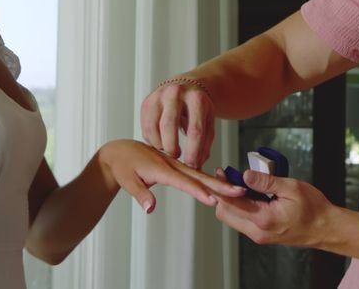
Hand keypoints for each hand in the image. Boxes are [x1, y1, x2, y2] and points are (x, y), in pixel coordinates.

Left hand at [100, 139, 243, 212]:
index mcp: (160, 168)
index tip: (213, 200)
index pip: (183, 182)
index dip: (198, 192)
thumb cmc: (123, 165)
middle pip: (199, 176)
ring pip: (201, 174)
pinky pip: (196, 173)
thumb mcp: (126, 181)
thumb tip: (151, 209)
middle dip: (219, 185)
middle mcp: (172, 164)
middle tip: (238, 192)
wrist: (120, 151)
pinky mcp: (177, 165)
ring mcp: (176, 164)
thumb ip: (140, 194)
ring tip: (237, 190)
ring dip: (219, 183)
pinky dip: (210, 179)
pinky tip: (221, 186)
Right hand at [140, 80, 214, 166]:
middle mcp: (176, 93)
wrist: (186, 87)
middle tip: (176, 157)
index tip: (191, 164)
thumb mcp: (208, 122)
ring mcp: (158, 96)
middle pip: (169, 125)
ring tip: (168, 149)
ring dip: (160, 145)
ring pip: (153, 127)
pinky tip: (161, 142)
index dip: (193, 151)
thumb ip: (204, 145)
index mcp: (196, 98)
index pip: (195, 129)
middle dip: (171, 148)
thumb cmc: (198, 107)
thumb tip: (196, 167)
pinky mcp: (146, 102)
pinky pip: (145, 127)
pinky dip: (152, 140)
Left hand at [212, 168, 335, 246]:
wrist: (325, 229)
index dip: (222, 187)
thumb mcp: (291, 188)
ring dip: (230, 202)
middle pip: (224, 214)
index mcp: (264, 218)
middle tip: (227, 177)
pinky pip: (242, 222)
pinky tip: (249, 195)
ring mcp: (259, 235)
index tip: (221, 172)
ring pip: (231, 219)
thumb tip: (245, 175)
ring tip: (239, 184)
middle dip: (222, 195)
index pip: (230, 204)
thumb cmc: (313, 209)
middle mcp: (257, 231)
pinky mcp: (262, 235)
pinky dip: (239, 208)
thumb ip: (266, 182)